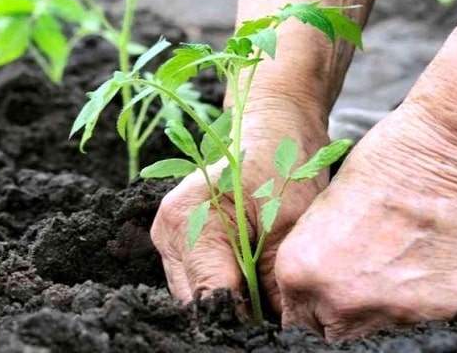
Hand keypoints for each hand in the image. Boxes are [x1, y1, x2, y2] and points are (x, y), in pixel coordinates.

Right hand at [151, 100, 328, 310]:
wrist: (272, 127)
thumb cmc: (283, 165)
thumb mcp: (289, 228)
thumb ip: (275, 286)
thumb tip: (276, 329)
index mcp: (188, 222)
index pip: (209, 298)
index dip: (241, 320)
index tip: (270, 328)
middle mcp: (167, 230)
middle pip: (195, 300)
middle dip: (233, 312)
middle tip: (272, 315)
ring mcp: (166, 234)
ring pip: (193, 292)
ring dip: (226, 299)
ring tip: (262, 292)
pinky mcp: (175, 237)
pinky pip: (194, 277)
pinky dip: (221, 283)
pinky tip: (248, 276)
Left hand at [275, 11, 456, 339]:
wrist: (440, 153)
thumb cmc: (378, 164)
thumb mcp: (321, 211)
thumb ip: (312, 258)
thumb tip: (314, 282)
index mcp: (301, 271)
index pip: (293, 318)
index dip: (304, 306)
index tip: (313, 297)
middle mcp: (340, 299)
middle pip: (330, 331)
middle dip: (333, 313)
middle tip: (347, 284)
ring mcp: (390, 309)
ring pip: (370, 327)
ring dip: (369, 307)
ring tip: (382, 268)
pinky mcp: (437, 308)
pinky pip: (412, 317)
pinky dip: (409, 299)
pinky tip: (413, 264)